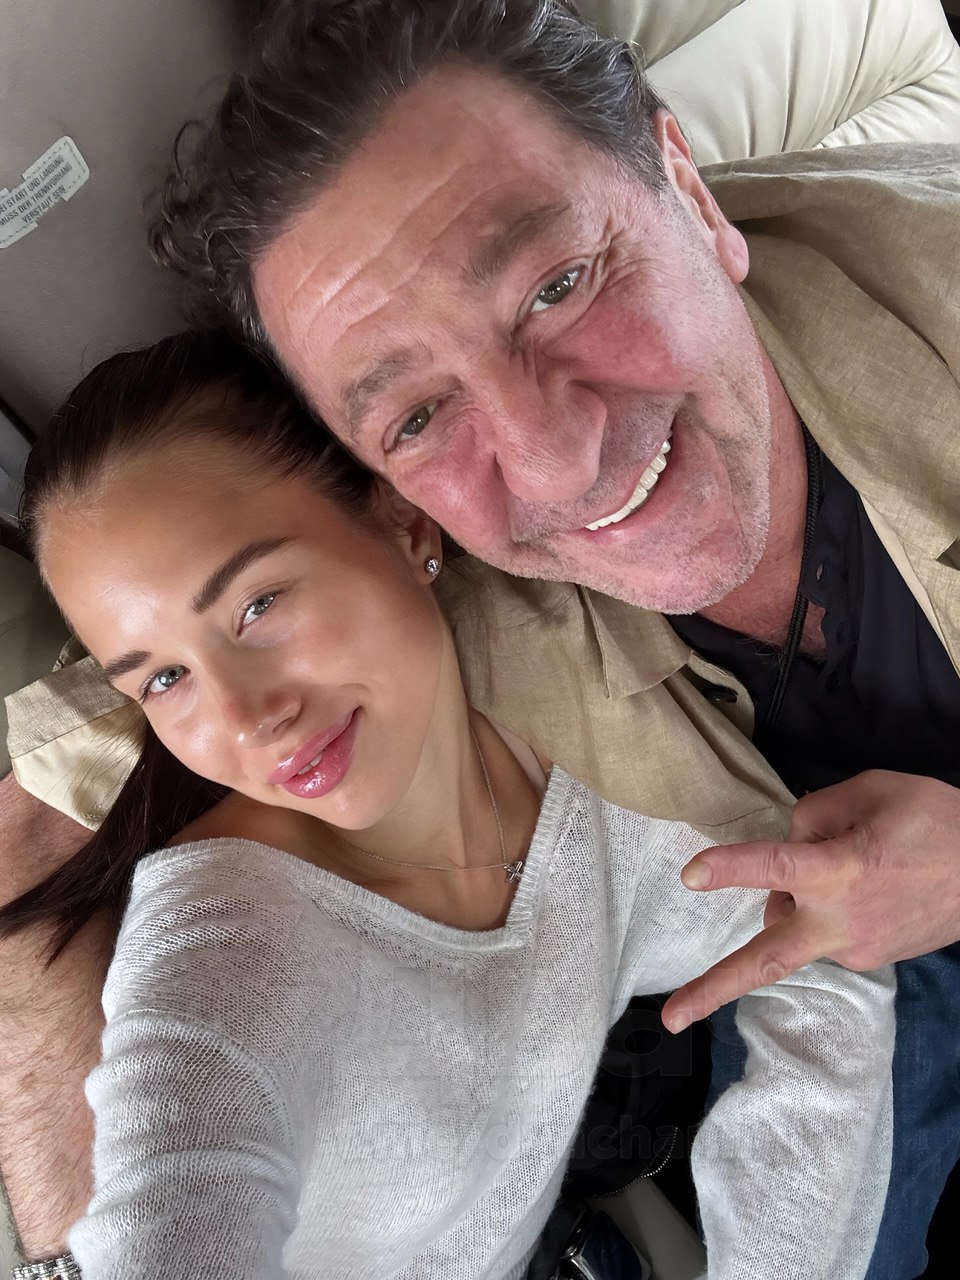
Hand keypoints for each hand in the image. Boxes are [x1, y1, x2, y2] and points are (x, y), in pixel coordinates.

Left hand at [662, 770, 959, 1032]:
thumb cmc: (936, 821)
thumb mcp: (874, 792)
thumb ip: (815, 813)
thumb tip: (786, 842)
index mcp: (841, 871)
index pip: (776, 867)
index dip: (731, 868)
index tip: (692, 875)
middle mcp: (841, 921)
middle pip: (767, 959)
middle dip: (714, 988)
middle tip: (669, 1018)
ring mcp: (855, 949)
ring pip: (792, 926)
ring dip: (791, 900)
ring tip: (846, 861)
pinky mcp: (869, 961)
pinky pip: (822, 930)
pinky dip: (823, 906)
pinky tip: (862, 884)